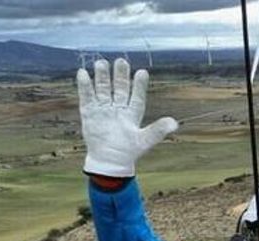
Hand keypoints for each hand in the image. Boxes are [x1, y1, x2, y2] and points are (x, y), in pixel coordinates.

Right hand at [77, 58, 177, 176]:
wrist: (109, 161)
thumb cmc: (128, 152)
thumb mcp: (145, 140)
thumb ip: (158, 130)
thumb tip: (175, 123)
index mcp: (133, 114)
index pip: (137, 96)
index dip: (139, 85)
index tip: (142, 72)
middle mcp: (119, 109)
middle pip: (120, 89)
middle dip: (120, 76)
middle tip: (121, 61)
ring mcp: (104, 110)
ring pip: (103, 90)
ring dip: (102, 77)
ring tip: (101, 63)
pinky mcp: (90, 113)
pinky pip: (87, 97)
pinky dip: (85, 86)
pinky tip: (83, 73)